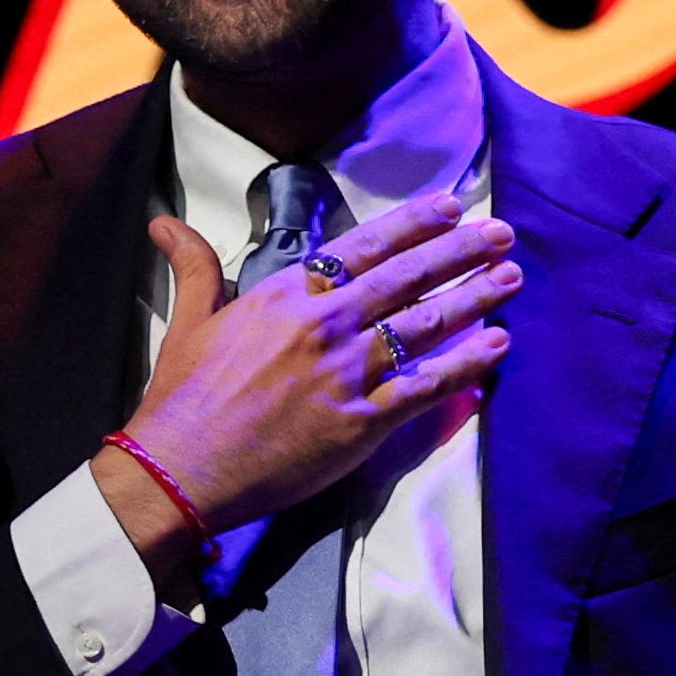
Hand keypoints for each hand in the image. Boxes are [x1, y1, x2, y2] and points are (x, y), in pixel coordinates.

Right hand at [92, 193, 517, 583]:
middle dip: (461, 251)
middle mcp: (326, 324)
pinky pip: (424, 387)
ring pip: (425, 325)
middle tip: (502, 234)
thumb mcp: (190, 320)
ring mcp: (347, 372)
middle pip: (408, 277)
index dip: (414, 224)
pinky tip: (496, 348)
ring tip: (511, 278)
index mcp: (288, 293)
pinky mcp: (362, 421)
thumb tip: (163, 222)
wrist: (180, 468)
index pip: (365, 246)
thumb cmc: (183, 397)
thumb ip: (194, 265)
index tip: (452, 207)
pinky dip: (464, 366)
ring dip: (474, 298)